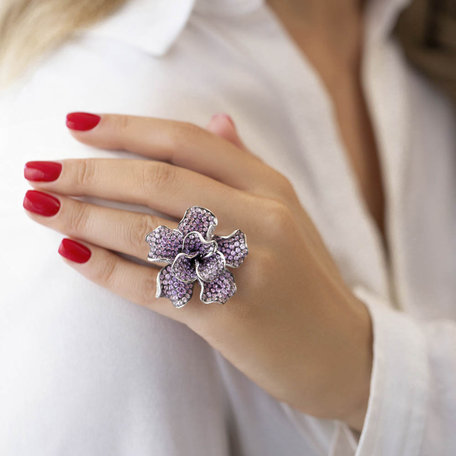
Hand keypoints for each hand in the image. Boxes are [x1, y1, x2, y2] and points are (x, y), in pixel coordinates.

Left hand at [23, 112, 372, 430]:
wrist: (343, 351)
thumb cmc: (306, 280)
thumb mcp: (286, 211)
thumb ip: (246, 165)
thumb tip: (215, 118)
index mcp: (271, 187)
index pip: (187, 142)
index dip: (127, 129)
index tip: (77, 124)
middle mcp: (259, 218)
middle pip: (158, 180)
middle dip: (89, 172)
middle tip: (39, 169)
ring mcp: (245, 267)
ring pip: (148, 230)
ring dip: (84, 216)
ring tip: (38, 205)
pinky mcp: (229, 316)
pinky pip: (154, 286)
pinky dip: (106, 268)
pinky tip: (71, 252)